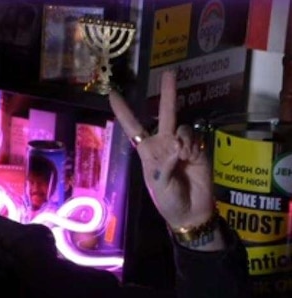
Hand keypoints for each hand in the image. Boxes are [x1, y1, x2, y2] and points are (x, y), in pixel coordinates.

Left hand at [109, 71, 220, 246]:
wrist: (191, 211)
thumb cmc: (168, 201)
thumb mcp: (158, 185)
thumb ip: (164, 165)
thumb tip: (177, 146)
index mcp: (147, 152)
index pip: (133, 128)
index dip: (123, 111)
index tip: (113, 94)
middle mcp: (163, 144)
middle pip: (164, 114)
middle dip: (168, 93)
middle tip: (171, 72)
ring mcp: (181, 145)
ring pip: (181, 127)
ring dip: (182, 139)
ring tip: (183, 158)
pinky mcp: (198, 149)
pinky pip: (194, 137)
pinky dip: (192, 145)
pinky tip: (191, 158)